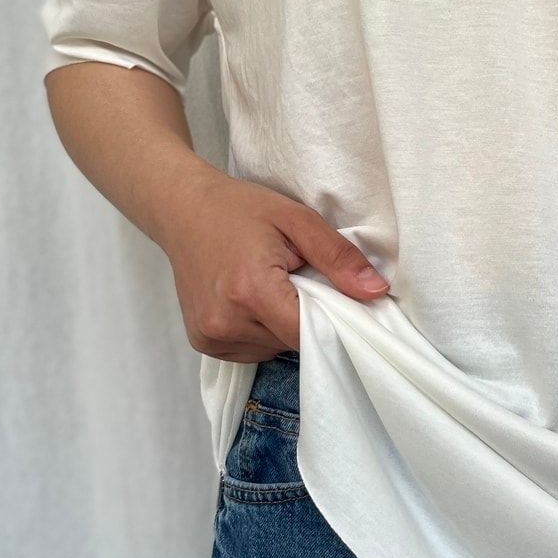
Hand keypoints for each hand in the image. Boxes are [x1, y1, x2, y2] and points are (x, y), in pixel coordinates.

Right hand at [163, 173, 390, 359]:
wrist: (181, 208)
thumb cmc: (240, 208)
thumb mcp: (296, 219)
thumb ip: (337, 257)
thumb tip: (376, 291)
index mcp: (251, 291)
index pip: (310, 332)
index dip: (329, 317)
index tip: (334, 295)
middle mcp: (226, 322)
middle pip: (292, 341)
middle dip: (304, 316)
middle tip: (295, 277)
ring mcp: (210, 336)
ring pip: (273, 348)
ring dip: (281, 324)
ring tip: (268, 285)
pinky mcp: (202, 342)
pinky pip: (251, 349)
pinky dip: (260, 330)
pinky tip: (249, 299)